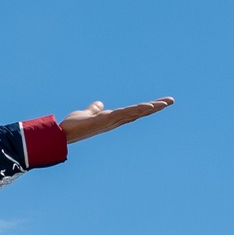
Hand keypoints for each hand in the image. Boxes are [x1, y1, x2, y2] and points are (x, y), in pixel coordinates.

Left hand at [59, 97, 173, 144]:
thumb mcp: (87, 114)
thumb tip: (99, 105)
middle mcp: (115, 121)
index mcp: (113, 119)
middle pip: (139, 113)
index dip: (146, 108)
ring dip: (150, 108)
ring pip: (135, 113)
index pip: (133, 112)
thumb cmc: (74, 126)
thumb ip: (94, 109)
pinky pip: (125, 113)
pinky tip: (148, 106)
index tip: (160, 103)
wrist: (62, 134)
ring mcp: (112, 121)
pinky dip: (137, 109)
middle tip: (171, 101)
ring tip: (164, 103)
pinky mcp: (106, 120)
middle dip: (155, 107)